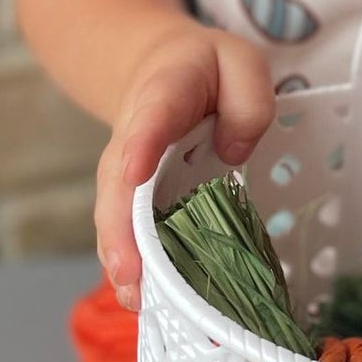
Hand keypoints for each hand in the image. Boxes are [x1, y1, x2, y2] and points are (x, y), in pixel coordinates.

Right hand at [95, 23, 276, 311]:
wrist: (158, 65)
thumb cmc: (207, 70)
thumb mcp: (241, 62)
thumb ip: (247, 100)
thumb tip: (232, 154)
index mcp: (163, 93)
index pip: (151, 118)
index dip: (142, 145)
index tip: (134, 173)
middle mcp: (132, 135)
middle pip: (118, 182)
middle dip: (121, 228)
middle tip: (130, 273)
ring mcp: (125, 169)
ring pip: (114, 213)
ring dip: (121, 256)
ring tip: (135, 299)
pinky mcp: (129, 195)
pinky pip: (124, 227)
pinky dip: (129, 261)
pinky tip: (141, 299)